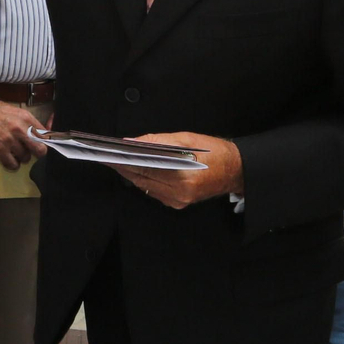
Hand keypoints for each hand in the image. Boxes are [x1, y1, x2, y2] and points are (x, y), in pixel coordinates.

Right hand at [0, 96, 47, 169]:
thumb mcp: (17, 112)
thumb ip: (30, 124)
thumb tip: (43, 135)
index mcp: (26, 118)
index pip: (45, 136)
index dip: (45, 142)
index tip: (41, 144)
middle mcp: (20, 129)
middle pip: (40, 150)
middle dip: (36, 152)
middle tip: (30, 150)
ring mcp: (10, 140)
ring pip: (25, 158)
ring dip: (21, 157)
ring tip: (13, 150)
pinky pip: (13, 165)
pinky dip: (11, 164)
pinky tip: (7, 157)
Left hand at [115, 132, 243, 209]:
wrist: (235, 170)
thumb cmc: (214, 153)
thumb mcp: (187, 139)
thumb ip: (158, 141)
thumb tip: (133, 142)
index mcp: (184, 176)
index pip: (146, 168)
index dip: (126, 160)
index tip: (111, 153)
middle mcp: (181, 192)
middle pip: (142, 179)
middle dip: (124, 166)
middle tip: (108, 156)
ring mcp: (179, 201)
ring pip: (145, 186)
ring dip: (131, 174)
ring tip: (118, 161)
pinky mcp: (178, 204)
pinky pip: (154, 192)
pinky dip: (144, 181)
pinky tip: (135, 170)